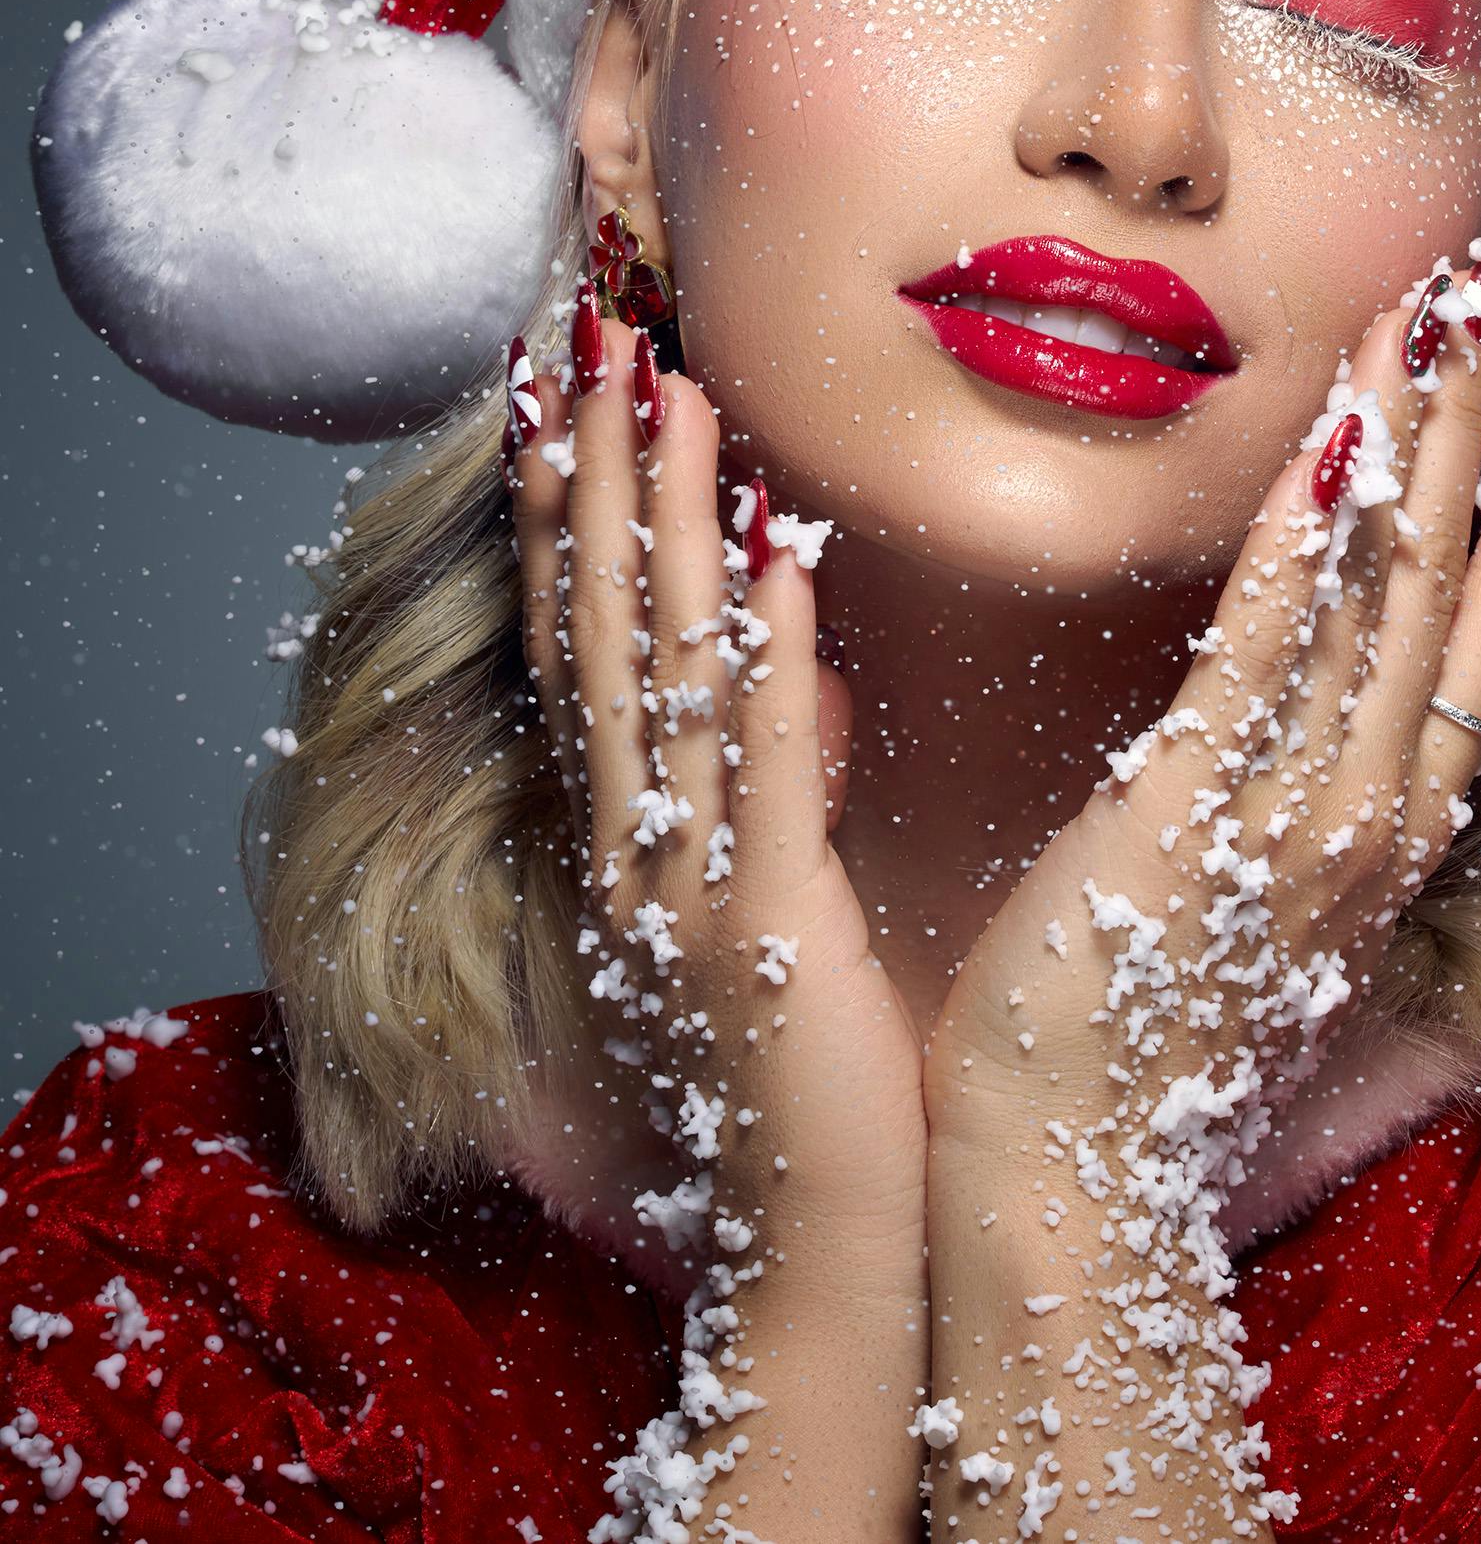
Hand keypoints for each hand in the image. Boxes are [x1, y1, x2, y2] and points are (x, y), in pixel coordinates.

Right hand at [511, 313, 929, 1537]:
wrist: (818, 1238)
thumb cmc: (806, 1066)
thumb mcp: (770, 898)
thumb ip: (773, 774)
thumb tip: (808, 658)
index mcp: (637, 835)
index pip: (587, 640)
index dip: (573, 512)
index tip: (574, 389)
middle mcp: (636, 840)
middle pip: (602, 622)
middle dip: (599, 472)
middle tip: (598, 332)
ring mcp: (689, 878)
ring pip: (666, 664)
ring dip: (664, 518)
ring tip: (671, 389)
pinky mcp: (768, 921)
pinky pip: (763, 758)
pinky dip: (762, 644)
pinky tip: (773, 543)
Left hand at [920, 265, 1480, 1532]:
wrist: (1068, 1173)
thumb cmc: (1138, 1039)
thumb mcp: (1254, 906)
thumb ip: (1289, 797)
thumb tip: (1293, 701)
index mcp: (1384, 827)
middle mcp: (1376, 808)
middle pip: (1463, 579)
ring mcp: (1303, 805)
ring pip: (1388, 585)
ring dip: (1416, 434)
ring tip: (1437, 311)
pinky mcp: (1203, 801)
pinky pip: (1272, 636)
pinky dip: (1313, 526)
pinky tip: (1334, 428)